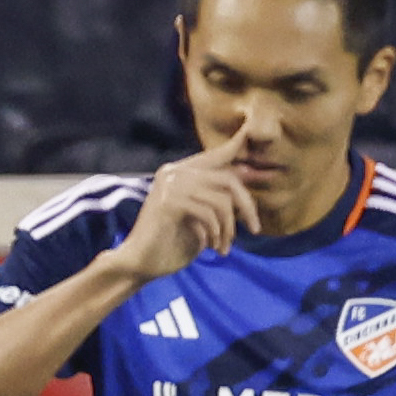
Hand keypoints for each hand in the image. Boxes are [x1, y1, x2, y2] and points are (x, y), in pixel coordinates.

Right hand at [111, 114, 264, 281]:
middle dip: (247, 206)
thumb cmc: (171, 243)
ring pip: (221, 201)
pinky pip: (208, 213)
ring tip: (224, 247)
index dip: (235, 146)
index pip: (216, 155)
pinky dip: (214, 233)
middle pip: (227, 180)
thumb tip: (248, 173)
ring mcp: (170, 186)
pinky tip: (209, 246)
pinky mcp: (168, 203)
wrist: (140, 264)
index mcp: (180, 172)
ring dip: (228, 229)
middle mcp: (174, 173)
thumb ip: (218, 196)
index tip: (253, 132)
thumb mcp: (200, 217)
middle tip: (255, 229)